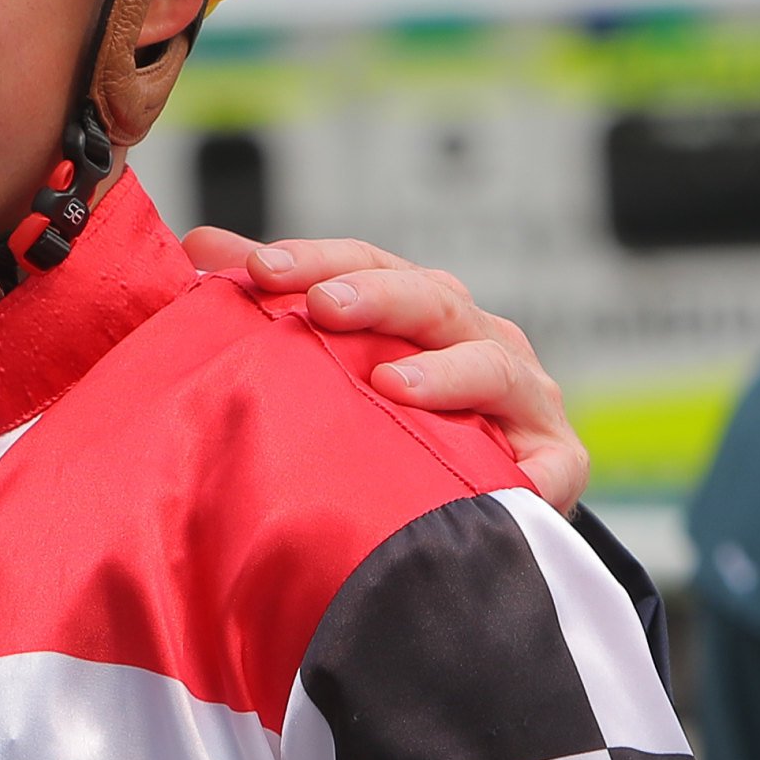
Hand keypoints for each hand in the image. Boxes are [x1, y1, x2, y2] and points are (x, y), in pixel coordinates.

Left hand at [183, 228, 587, 513]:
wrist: (466, 515)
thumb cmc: (394, 424)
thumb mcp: (336, 359)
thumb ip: (277, 302)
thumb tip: (203, 244)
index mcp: (421, 310)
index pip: (368, 267)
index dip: (318, 259)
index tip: (259, 267)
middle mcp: (477, 339)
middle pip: (431, 300)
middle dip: (378, 295)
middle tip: (324, 304)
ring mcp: (523, 399)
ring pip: (492, 366)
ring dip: (445, 373)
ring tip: (390, 385)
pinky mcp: (555, 464)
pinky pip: (545, 466)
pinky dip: (527, 473)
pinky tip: (500, 481)